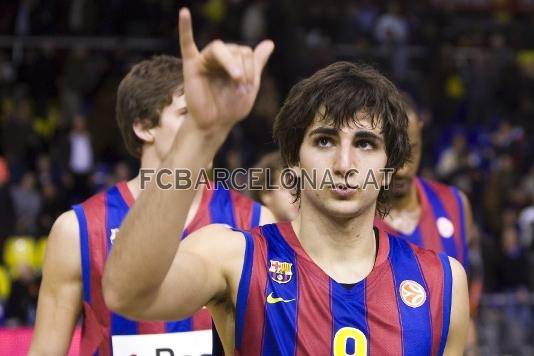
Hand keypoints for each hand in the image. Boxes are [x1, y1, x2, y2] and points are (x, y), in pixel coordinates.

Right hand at [179, 8, 273, 131]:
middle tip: (242, 86)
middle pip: (236, 48)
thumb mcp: (250, 86)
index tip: (250, 86)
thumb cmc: (230, 109)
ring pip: (220, 47)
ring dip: (232, 62)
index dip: (252, 67)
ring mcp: (205, 60)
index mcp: (234, 61)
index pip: (247, 51)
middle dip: (244, 67)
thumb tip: (269, 42)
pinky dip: (184, 27)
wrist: (214, 125)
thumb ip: (257, 63)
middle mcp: (219, 58)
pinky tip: (184, 13)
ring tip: (237, 78)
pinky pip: (186, 44)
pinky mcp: (192, 66)